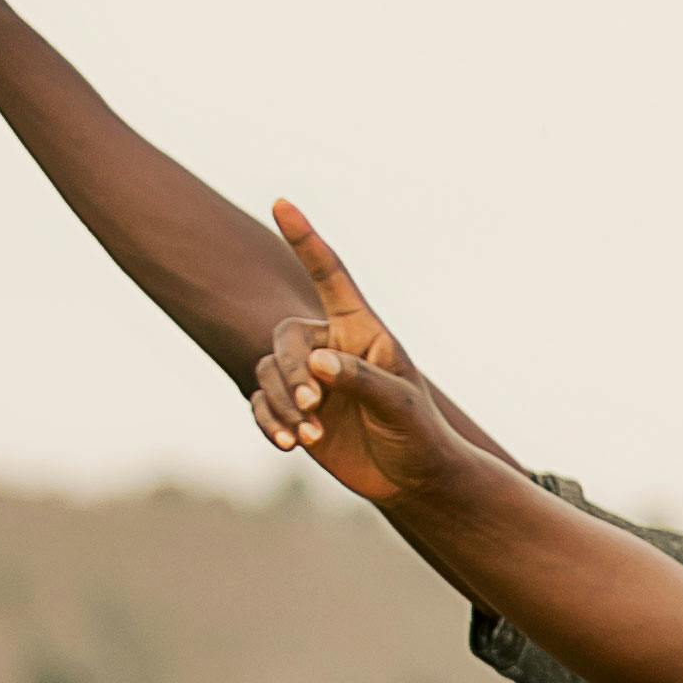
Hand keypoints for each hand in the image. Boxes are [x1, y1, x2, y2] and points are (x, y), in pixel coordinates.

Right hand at [253, 198, 471, 513]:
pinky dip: (269, 421)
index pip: (331, 277)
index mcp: (361, 330)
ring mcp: (309, 379)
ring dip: (282, 403)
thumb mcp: (401, 404)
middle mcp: (330, 347)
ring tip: (308, 435)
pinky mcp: (294, 412)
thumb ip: (362, 379)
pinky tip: (287, 445)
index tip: (282, 203)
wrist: (414, 479)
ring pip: (268, 372)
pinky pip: (262, 404)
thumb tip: (316, 364)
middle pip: (286, 338)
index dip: (306, 240)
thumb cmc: (420, 433)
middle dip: (291, 371)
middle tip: (314, 405)